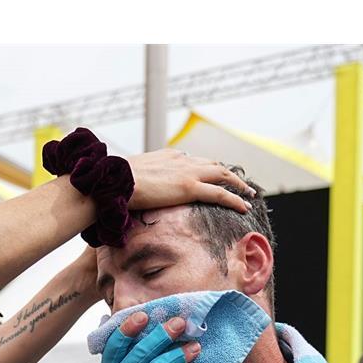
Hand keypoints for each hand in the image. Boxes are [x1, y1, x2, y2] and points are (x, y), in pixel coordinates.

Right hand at [127, 149, 253, 212]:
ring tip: (248, 194)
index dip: (206, 168)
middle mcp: (181, 159)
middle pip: (212, 164)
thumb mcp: (129, 178)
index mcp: (167, 155)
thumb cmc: (115, 183)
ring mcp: (187, 172)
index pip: (192, 160)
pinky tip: (244, 207)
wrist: (113, 180)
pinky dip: (235, 199)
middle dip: (227, 173)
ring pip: (223, 175)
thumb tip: (133, 194)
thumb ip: (139, 182)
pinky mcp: (189, 187)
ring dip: (238, 184)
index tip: (212, 174)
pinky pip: (220, 193)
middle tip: (238, 182)